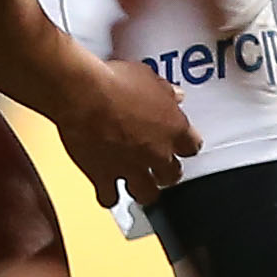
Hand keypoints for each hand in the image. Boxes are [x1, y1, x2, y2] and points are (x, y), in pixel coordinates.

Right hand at [50, 57, 200, 205]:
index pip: (192, 146)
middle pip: (172, 175)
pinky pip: (111, 198)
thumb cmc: (114, 82)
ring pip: (147, 194)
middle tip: (160, 167)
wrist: (83, 95)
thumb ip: (165, 92)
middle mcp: (156, 153)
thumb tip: (175, 95)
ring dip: (143, 189)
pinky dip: (109, 196)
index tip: (182, 144)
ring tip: (138, 184)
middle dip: (167, 172)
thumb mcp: (147, 77)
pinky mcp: (104, 177)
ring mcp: (131, 168)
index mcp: (173, 128)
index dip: (186, 146)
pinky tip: (107, 191)